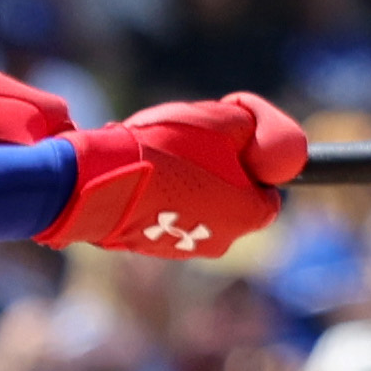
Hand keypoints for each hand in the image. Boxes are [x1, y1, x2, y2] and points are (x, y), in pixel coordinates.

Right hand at [55, 91, 305, 260]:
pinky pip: (163, 214)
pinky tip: (140, 173)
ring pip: (195, 205)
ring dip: (185, 181)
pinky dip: (157, 194)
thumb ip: (251, 125)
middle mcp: (222, 241)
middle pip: (231, 199)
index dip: (253, 163)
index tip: (233, 143)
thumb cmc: (168, 151)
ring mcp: (183, 249)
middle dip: (218, 171)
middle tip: (193, 144)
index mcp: (250, 215)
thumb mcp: (223, 121)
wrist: (102, 182)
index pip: (268, 192)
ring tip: (159, 155)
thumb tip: (253, 129)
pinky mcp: (149, 248)